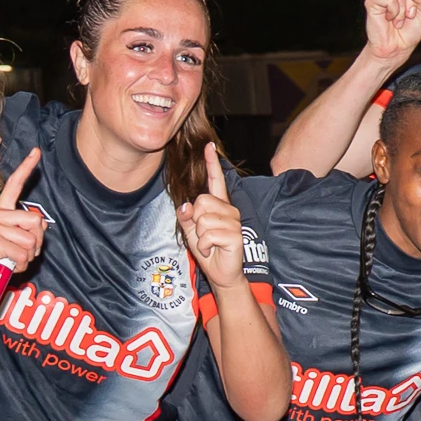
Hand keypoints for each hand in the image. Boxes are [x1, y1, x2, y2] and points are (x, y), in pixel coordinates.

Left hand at [176, 144, 248, 288]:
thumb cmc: (209, 251)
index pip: (215, 181)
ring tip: (209, 244)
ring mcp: (234, 222)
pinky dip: (204, 245)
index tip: (209, 146)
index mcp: (219, 206)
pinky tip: (212, 250)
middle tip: (204, 236)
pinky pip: (208, 234)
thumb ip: (187, 217)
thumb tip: (185, 206)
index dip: (211, 163)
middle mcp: (229, 210)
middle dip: (195, 221)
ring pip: (203, 219)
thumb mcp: (191, 232)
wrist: (222, 274)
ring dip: (200, 237)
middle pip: (201, 201)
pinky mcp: (235, 235)